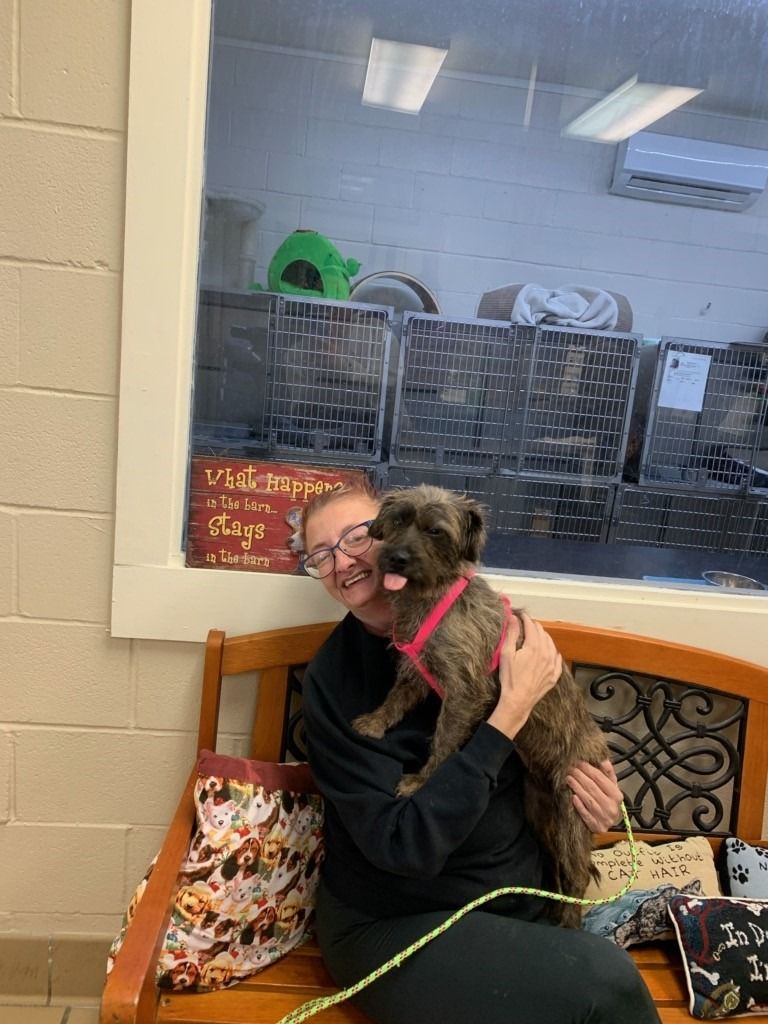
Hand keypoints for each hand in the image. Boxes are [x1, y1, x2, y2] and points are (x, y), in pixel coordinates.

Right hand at [487, 612, 562, 740]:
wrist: (518, 700)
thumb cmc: (510, 678)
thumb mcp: (506, 654)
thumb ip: (510, 634)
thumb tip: (512, 618)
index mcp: (534, 646)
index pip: (531, 626)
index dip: (525, 618)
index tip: (521, 615)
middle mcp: (546, 653)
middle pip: (542, 633)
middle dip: (534, 626)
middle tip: (526, 625)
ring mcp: (552, 665)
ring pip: (551, 644)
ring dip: (544, 637)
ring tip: (536, 636)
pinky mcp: (554, 675)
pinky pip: (557, 659)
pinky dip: (553, 652)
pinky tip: (550, 652)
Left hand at [567, 759, 621, 832]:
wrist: (608, 823)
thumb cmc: (608, 801)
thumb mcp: (611, 786)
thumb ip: (608, 773)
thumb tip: (604, 760)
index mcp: (617, 795)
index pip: (601, 779)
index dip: (589, 769)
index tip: (579, 762)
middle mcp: (612, 807)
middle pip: (593, 788)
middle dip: (580, 776)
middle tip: (571, 769)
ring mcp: (604, 818)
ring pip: (588, 800)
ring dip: (577, 788)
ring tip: (569, 778)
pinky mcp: (596, 827)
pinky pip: (586, 815)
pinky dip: (579, 805)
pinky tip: (573, 797)